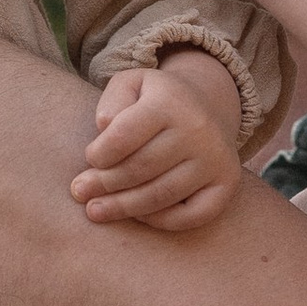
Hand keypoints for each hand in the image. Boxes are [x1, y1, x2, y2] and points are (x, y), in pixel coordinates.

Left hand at [68, 50, 244, 234]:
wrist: (207, 106)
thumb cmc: (155, 101)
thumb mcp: (131, 84)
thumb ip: (112, 100)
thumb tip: (104, 127)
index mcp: (170, 102)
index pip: (124, 135)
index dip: (99, 154)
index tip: (89, 159)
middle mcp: (198, 130)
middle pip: (141, 168)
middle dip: (104, 184)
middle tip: (80, 193)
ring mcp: (216, 159)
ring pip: (162, 195)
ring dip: (124, 207)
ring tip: (96, 211)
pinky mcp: (227, 184)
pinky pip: (190, 215)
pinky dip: (159, 220)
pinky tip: (137, 215)